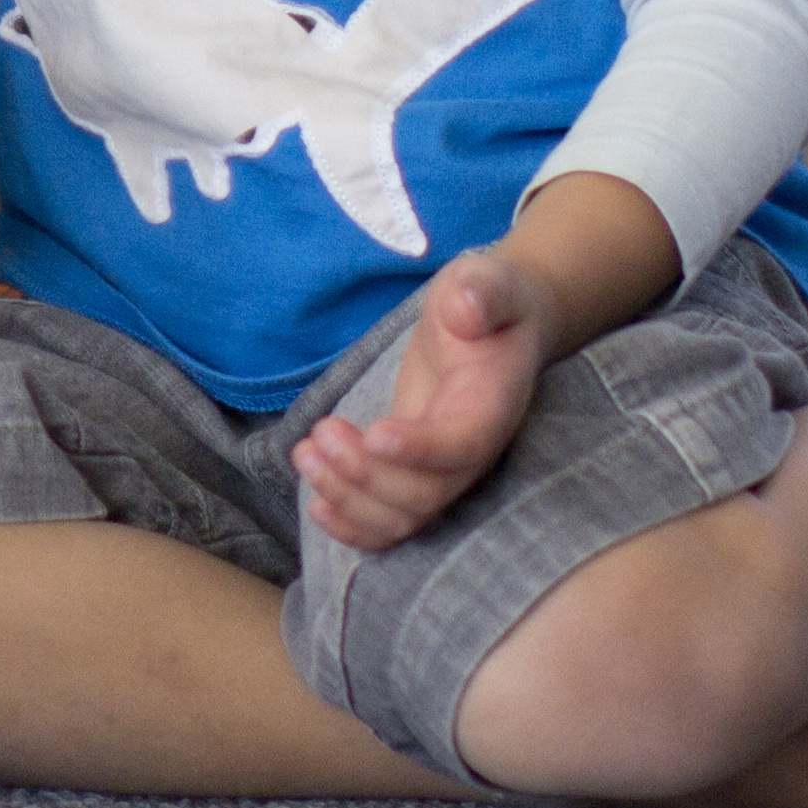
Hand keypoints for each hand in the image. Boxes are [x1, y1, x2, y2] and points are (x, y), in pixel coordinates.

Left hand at [294, 247, 552, 550]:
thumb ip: (482, 293)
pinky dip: (355, 526)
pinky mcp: (418, 472)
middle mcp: (473, 451)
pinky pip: (393, 521)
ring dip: (348, 498)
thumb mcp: (487, 281)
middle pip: (425, 493)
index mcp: (492, 405)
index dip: (420, 449)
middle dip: (365, 474)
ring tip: (306, 453)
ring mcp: (445, 469)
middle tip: (321, 434)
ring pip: (404, 516)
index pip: (462, 444)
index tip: (374, 433)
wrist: (502, 326)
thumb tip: (466, 306)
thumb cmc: (491, 302)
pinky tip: (318, 506)